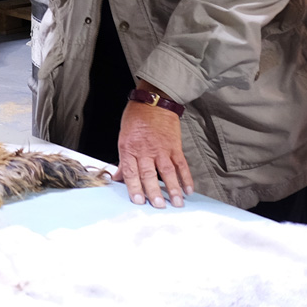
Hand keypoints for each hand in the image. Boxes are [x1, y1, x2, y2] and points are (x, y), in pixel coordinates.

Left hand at [116, 91, 194, 208]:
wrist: (154, 101)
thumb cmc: (136, 118)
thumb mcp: (123, 137)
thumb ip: (123, 160)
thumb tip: (118, 178)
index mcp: (129, 148)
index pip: (131, 172)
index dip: (134, 187)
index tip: (138, 201)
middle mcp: (145, 150)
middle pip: (149, 174)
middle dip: (153, 192)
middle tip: (158, 206)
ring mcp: (162, 148)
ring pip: (167, 172)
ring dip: (173, 189)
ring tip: (177, 202)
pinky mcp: (175, 146)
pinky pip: (181, 164)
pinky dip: (185, 177)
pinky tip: (189, 189)